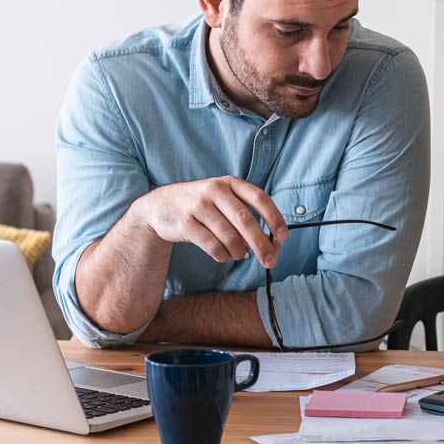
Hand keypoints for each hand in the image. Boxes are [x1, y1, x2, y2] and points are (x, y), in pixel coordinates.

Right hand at [134, 176, 287, 266]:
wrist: (160, 206)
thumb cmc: (202, 205)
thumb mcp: (223, 200)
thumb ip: (246, 217)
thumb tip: (271, 244)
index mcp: (230, 183)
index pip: (259, 198)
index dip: (274, 218)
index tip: (284, 236)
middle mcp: (215, 191)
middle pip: (245, 220)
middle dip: (261, 244)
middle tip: (271, 261)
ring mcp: (198, 206)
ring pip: (228, 235)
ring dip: (239, 251)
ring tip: (241, 255)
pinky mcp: (185, 223)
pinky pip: (211, 245)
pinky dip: (222, 255)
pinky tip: (223, 255)